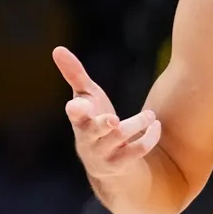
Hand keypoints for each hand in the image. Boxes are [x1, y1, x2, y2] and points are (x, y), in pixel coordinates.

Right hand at [53, 46, 161, 175]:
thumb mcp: (86, 98)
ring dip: (138, 123)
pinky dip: (149, 137)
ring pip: (120, 137)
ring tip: (150, 114)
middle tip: (114, 119)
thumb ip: (74, 75)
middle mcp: (89, 137)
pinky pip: (137, 151)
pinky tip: (156, 125)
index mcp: (79, 119)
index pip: (74, 114)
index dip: (76, 110)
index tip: (75, 105)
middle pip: (94, 130)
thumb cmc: (94, 121)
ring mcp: (104, 152)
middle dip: (103, 124)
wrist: (105, 164)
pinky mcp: (121, 163)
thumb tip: (57, 49)